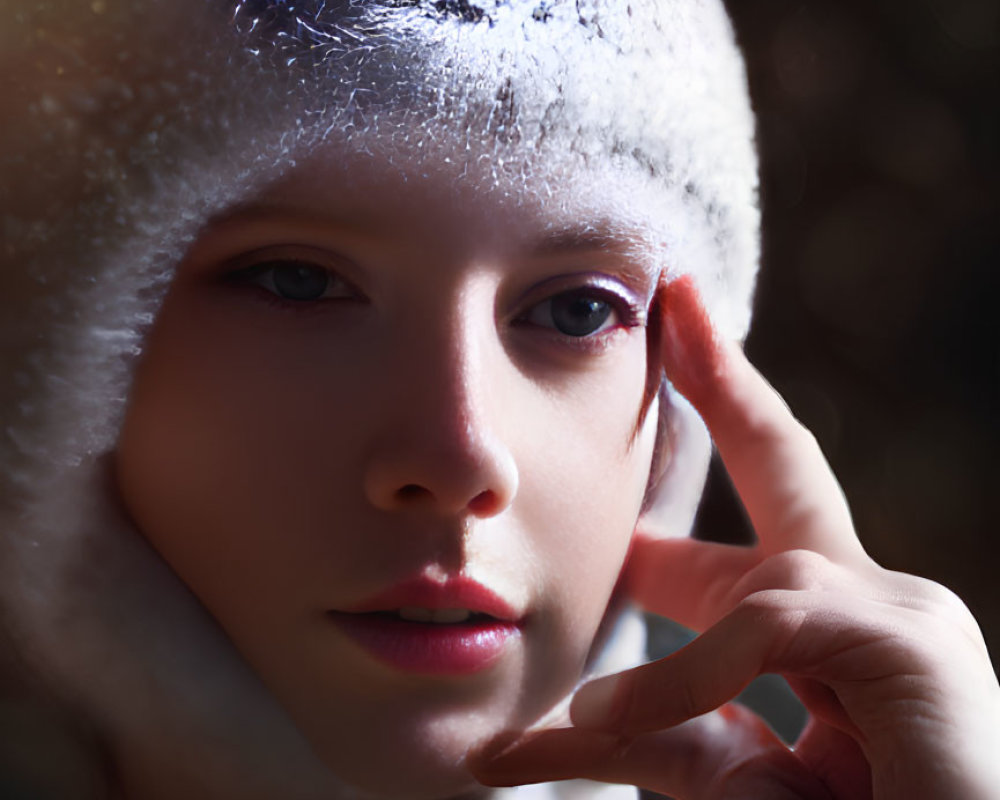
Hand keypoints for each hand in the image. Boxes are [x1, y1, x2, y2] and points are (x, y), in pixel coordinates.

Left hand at [470, 276, 999, 798]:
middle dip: (726, 381)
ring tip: (594, 712)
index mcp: (824, 631)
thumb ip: (660, 732)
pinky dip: (688, 674)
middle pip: (785, 466)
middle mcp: (870, 601)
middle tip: (678, 299)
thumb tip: (552, 718)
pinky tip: (616, 715)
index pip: (752, 522)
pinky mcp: (911, 645)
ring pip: (759, 581)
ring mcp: (901, 617)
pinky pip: (770, 625)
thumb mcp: (728, 781)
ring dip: (671, 626)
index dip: (708, 449)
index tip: (662, 381)